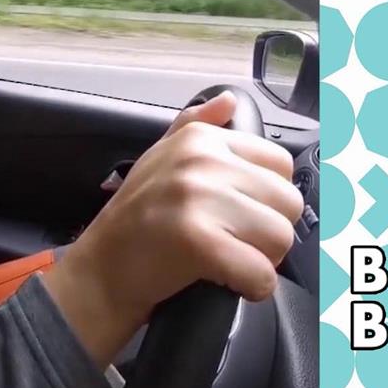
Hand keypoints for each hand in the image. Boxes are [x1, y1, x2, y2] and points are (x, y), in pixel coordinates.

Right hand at [42, 92, 301, 366]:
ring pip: (280, 236)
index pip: (280, 163)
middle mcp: (201, 161)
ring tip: (231, 260)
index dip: (269, 198)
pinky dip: (253, 287)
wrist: (99, 271)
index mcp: (199, 139)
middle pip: (287, 202)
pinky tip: (231, 284)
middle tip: (236, 242)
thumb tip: (229, 100)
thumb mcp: (160, 156)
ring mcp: (198, 198)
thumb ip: (196, 124)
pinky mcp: (197, 241)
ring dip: (263, 259)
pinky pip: (260, 272)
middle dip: (269, 231)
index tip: (243, 216)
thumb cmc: (135, 219)